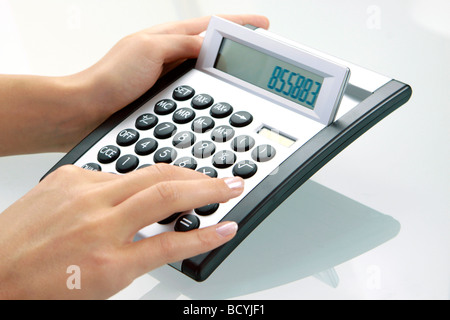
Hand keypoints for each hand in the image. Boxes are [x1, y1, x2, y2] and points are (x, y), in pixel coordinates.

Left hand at [0, 14, 268, 154]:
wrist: (85, 110)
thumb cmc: (109, 78)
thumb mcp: (149, 50)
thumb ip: (181, 44)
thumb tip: (208, 45)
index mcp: (167, 37)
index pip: (210, 25)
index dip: (238, 23)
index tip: (261, 26)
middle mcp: (169, 55)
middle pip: (211, 46)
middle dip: (236, 47)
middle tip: (257, 54)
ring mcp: (166, 77)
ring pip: (203, 71)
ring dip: (223, 73)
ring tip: (243, 79)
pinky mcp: (162, 98)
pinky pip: (192, 92)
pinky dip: (207, 94)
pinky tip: (215, 102)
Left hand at [0, 164, 244, 298]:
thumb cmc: (43, 284)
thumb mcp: (103, 283)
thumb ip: (140, 257)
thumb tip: (170, 236)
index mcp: (106, 262)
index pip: (171, 245)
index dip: (206, 236)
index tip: (228, 226)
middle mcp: (96, 222)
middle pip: (167, 194)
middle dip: (207, 187)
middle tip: (230, 184)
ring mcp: (82, 192)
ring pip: (148, 173)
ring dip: (182, 174)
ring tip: (200, 178)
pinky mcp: (71, 174)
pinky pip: (118, 172)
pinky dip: (140, 179)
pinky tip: (143, 186)